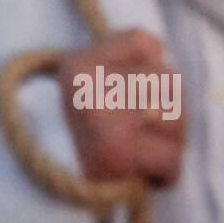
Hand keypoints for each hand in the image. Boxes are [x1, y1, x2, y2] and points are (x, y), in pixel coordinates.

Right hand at [56, 29, 184, 187]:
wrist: (44, 179)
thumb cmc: (71, 132)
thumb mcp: (83, 79)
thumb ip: (123, 62)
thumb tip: (167, 62)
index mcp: (77, 63)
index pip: (146, 43)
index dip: (152, 66)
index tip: (134, 91)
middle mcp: (90, 85)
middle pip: (168, 79)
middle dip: (168, 105)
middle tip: (143, 130)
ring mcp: (105, 119)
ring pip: (178, 117)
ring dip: (171, 139)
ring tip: (145, 152)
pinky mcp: (120, 155)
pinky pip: (173, 157)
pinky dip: (167, 172)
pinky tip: (148, 176)